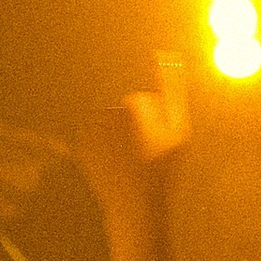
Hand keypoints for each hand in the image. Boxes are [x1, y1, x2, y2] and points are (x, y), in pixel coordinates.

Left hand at [75, 55, 190, 204]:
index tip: (154, 147)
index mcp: (132, 106)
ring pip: (108, 123)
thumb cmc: (162, 170)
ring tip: (127, 162)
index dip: (153, 124)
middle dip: (133, 127)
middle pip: (122, 110)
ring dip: (117, 136)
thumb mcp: (179, 130)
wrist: (134, 206)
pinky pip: (95, 136)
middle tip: (142, 157)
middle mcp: (106, 113)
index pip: (142, 103)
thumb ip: (174, 90)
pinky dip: (104, 146)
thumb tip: (167, 55)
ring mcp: (91, 129)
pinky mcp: (81, 144)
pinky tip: (113, 164)